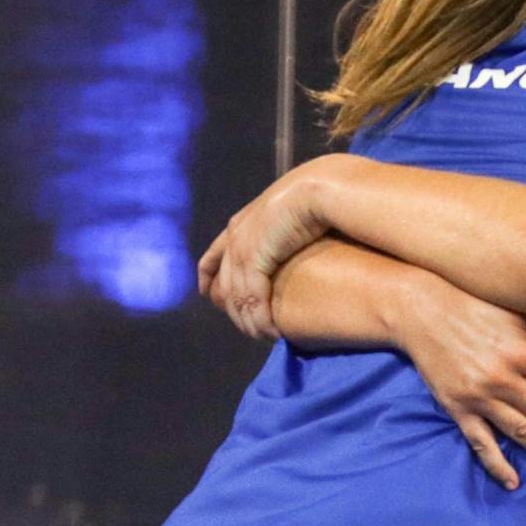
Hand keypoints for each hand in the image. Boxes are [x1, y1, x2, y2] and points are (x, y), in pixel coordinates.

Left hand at [196, 158, 353, 334]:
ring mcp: (243, 248)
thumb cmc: (316, 197)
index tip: (206, 293)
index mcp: (240, 224)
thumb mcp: (289, 213)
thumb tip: (289, 240)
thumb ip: (280, 230)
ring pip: (238, 297)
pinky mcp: (256, 259)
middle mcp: (235, 237)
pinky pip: (253, 299)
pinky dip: (262, 319)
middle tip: (251, 330)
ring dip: (251, 322)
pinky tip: (273, 332)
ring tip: (264, 337)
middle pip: (224, 285)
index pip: (213, 256)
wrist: (319, 188)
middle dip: (235, 311)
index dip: (208, 277)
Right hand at [398, 285, 525, 489]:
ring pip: (521, 432)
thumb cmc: (476, 305)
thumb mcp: (519, 309)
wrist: (422, 310)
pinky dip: (498, 465)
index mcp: (522, 353)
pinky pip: (481, 443)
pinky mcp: (458, 409)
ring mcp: (479, 398)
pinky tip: (513, 481)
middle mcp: (503, 379)